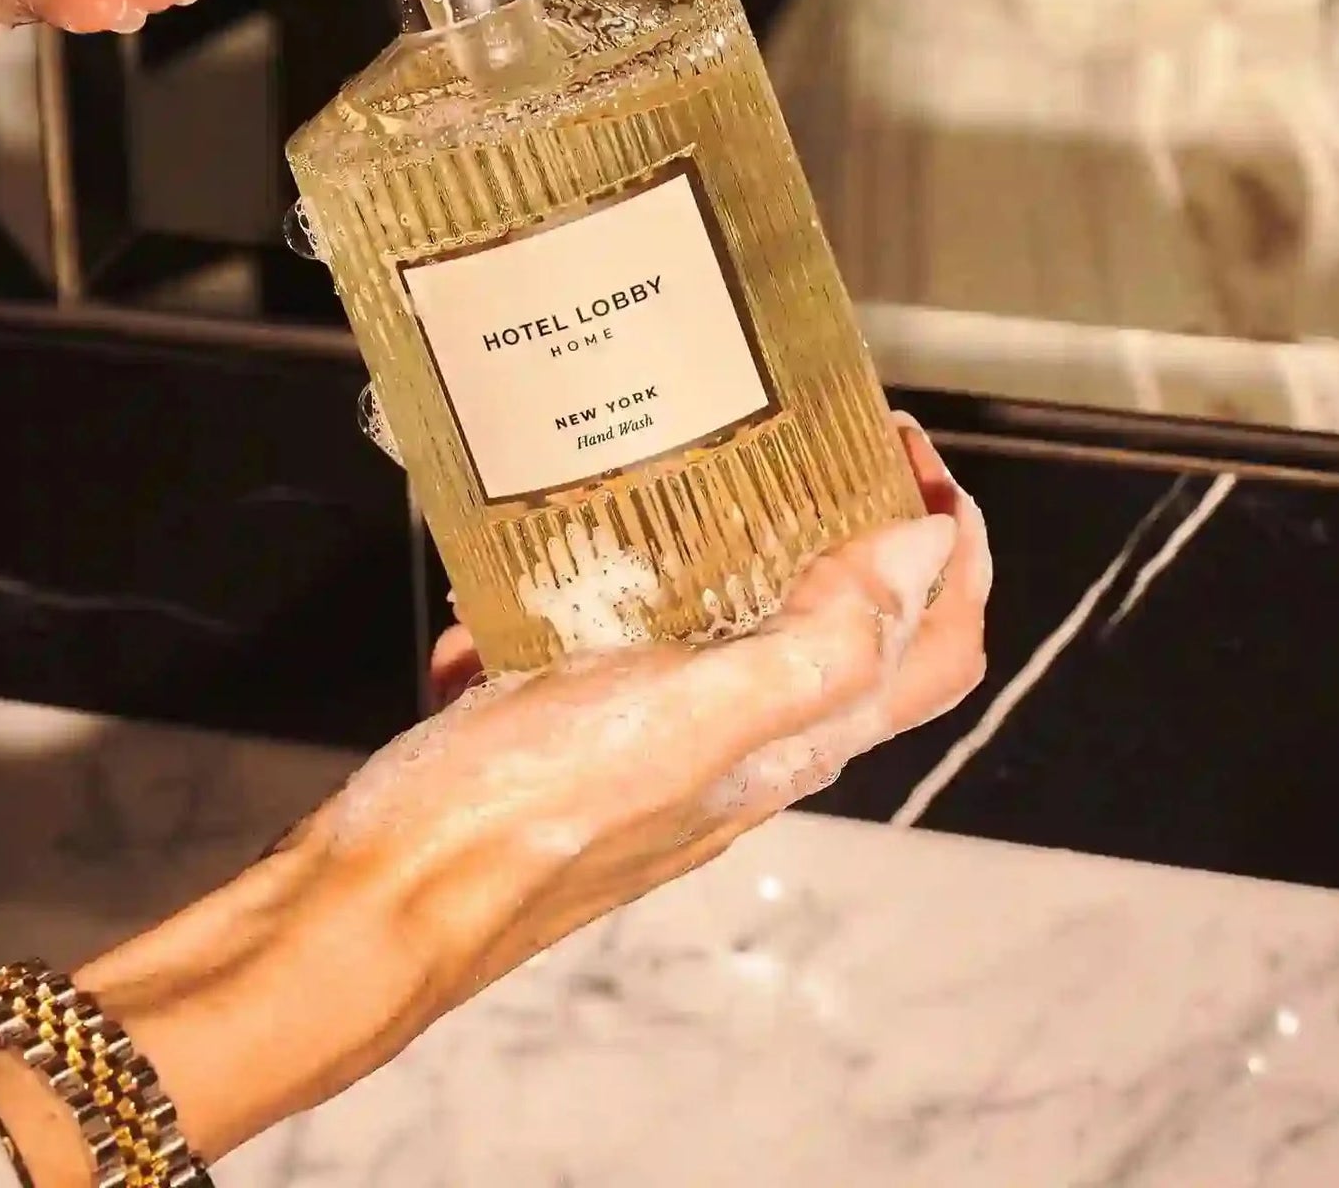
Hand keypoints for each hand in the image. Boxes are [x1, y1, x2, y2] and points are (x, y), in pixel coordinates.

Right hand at [0, 418, 987, 1182]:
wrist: (380, 899)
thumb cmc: (525, 813)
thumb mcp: (687, 717)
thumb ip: (818, 646)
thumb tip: (925, 555)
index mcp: (791, 742)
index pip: (938, 648)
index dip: (958, 548)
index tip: (908, 454)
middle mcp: (744, 747)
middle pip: (853, 633)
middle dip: (852, 526)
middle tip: (807, 438)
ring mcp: (661, 740)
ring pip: (734, 630)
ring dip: (725, 549)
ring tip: (676, 469)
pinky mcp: (583, 729)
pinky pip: (614, 644)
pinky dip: (589, 596)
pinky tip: (533, 572)